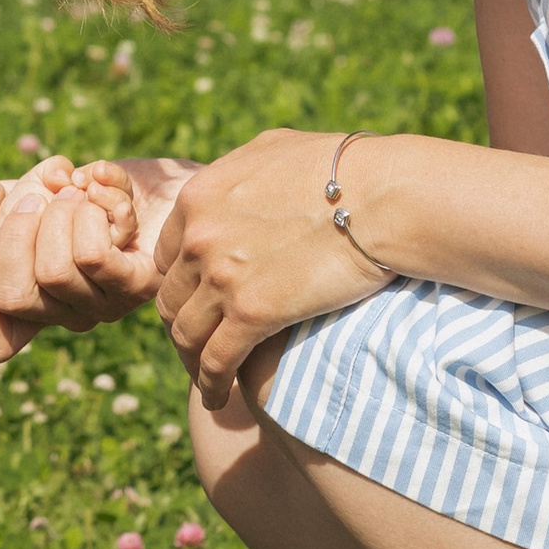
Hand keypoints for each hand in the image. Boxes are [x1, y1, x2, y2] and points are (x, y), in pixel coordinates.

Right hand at [0, 156, 176, 363]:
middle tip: (40, 197)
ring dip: (58, 216)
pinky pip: (95, 257)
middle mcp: (68, 315)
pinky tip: (95, 190)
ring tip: (74, 191)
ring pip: (55, 272)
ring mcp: (103, 305)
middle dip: (18, 230)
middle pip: (15, 296)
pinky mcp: (140, 283)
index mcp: (36, 305)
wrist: (138, 193)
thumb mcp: (22, 194)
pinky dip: (87, 215)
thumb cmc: (71, 197)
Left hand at [152, 128, 392, 405]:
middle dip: (180, 326)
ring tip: (206, 382)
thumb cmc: (344, 167)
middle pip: (170, 297)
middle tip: (196, 348)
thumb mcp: (274, 151)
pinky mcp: (252, 311)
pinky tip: (221, 398)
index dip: (179, 283)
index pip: (166, 255)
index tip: (194, 303)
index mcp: (198, 198)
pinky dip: (212, 384)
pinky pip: (217, 360)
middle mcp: (198, 237)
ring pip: (186, 334)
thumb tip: (242, 184)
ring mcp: (221, 275)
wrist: (382, 195)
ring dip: (192, 362)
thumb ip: (242, 174)